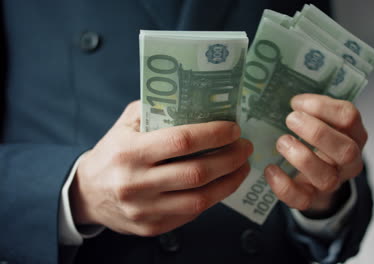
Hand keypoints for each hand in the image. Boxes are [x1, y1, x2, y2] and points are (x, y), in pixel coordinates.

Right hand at [70, 101, 252, 235]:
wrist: (87, 193)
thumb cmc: (114, 152)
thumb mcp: (126, 123)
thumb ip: (157, 109)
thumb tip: (200, 102)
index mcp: (130, 152)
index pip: (181, 141)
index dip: (213, 134)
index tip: (233, 129)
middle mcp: (136, 183)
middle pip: (196, 173)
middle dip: (230, 159)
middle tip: (245, 147)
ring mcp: (144, 210)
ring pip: (199, 199)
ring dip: (229, 182)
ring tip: (242, 167)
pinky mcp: (152, 227)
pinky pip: (191, 214)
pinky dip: (212, 197)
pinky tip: (222, 184)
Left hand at [264, 94, 366, 213]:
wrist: (316, 176)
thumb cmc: (316, 140)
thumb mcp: (321, 120)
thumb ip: (310, 109)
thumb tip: (284, 96)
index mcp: (354, 134)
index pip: (349, 117)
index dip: (322, 106)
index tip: (296, 102)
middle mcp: (350, 161)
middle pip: (346, 150)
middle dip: (317, 133)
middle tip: (290, 119)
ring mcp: (334, 182)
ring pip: (326, 178)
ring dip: (302, 158)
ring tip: (281, 142)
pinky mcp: (313, 199)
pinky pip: (302, 199)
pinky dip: (283, 185)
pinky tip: (271, 169)